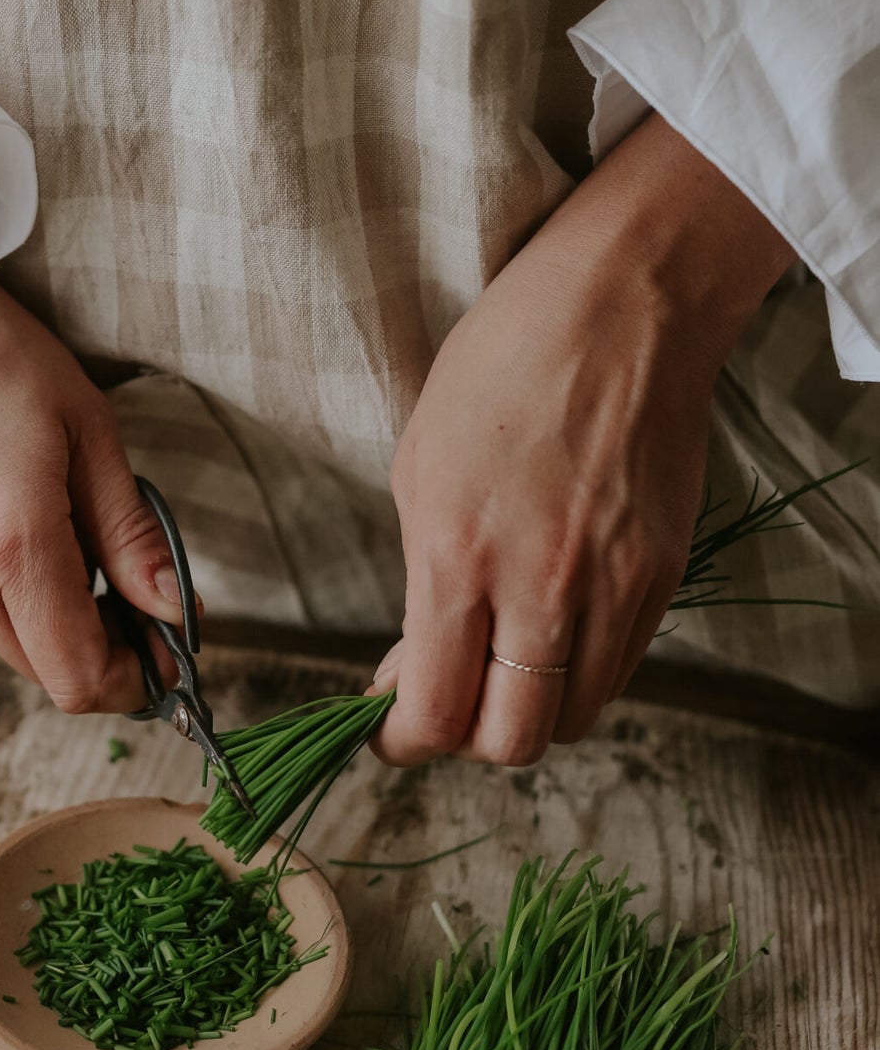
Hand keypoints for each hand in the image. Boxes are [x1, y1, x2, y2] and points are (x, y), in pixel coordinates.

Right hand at [0, 170, 183, 712]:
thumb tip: (175, 611)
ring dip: (55, 618)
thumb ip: (131, 534)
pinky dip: (11, 591)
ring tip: (78, 539)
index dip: (134, 682)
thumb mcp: (88, 430)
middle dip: (101, 651)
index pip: (78, 678)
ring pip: (9, 639)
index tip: (166, 653)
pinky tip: (22, 524)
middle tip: (140, 600)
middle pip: (45, 670)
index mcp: (14, 547)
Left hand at [372, 115, 792, 767]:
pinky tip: (549, 627)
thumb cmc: (501, 368)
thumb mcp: (419, 467)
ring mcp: (613, 587)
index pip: (436, 712)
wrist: (621, 308)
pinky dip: (577, 673)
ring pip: (572, 717)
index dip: (402, 740)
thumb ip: (423, 584)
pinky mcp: (662, 577)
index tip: (387, 727)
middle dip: (466, 738)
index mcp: (460, 557)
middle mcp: (542, 587)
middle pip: (511, 741)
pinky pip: (619, 669)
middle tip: (443, 698)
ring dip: (527, 711)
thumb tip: (417, 667)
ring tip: (499, 661)